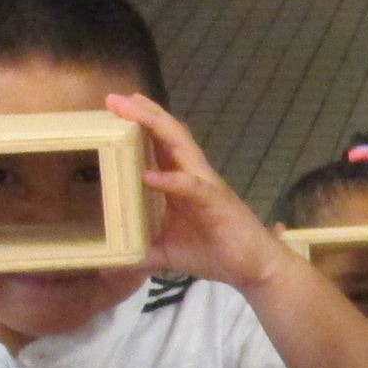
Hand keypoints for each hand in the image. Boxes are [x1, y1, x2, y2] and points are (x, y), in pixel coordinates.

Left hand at [112, 94, 282, 289]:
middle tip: (113, 98)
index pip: (160, 144)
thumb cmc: (214, 253)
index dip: (139, 124)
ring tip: (131, 110)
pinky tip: (149, 175)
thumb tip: (113, 259)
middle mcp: (194, 175)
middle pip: (168, 133)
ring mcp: (206, 185)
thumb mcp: (168, 252)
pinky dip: (170, 179)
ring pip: (180, 145)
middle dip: (142, 113)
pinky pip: (190, 186)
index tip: (114, 108)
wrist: (254, 268)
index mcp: (183, 182)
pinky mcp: (215, 201)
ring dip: (154, 125)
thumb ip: (143, 250)